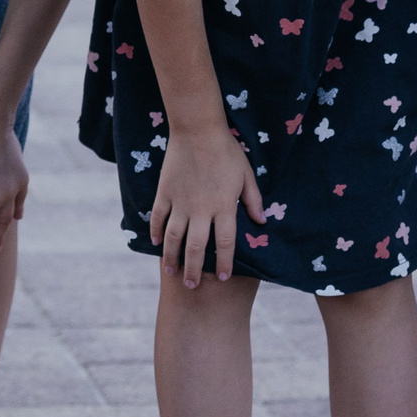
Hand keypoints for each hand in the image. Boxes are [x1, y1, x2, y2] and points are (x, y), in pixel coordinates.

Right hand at [150, 127, 263, 287]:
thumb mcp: (246, 175)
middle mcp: (201, 210)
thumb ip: (253, 201)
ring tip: (170, 272)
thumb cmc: (227, 151)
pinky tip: (155, 242)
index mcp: (224, 207)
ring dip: (171, 257)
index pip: (226, 243)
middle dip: (195, 270)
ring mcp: (180, 202)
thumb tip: (261, 222)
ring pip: (173, 237)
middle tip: (192, 286)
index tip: (225, 277)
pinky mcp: (164, 193)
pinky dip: (155, 231)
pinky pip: (158, 217)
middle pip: (197, 247)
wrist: (198, 130)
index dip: (226, 263)